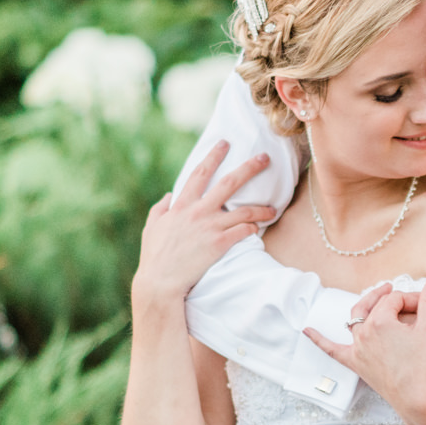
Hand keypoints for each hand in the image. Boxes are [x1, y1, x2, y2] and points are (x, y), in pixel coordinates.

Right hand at [130, 141, 274, 310]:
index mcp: (182, 205)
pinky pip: (244, 232)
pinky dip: (253, 228)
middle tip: (265, 158)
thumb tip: (169, 195)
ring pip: (244, 211)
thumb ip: (160, 209)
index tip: (225, 143)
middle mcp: (198, 211)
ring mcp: (210, 227)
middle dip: (249, 168)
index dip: (214, 156)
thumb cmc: (154, 256)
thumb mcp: (152, 228)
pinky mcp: (220, 244)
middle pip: (229, 183)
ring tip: (273, 208)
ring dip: (262, 208)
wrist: (160, 281)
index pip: (200, 172)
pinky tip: (259, 229)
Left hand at [305, 278, 425, 420]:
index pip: (394, 299)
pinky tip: (307, 330)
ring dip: (364, 308)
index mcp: (380, 321)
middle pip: (374, 305)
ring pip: (355, 320)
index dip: (411, 299)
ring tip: (374, 301)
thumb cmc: (423, 365)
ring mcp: (357, 348)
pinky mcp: (354, 364)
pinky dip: (318, 340)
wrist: (416, 397)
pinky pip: (332, 350)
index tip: (424, 305)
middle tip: (401, 296)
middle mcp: (364, 332)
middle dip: (388, 297)